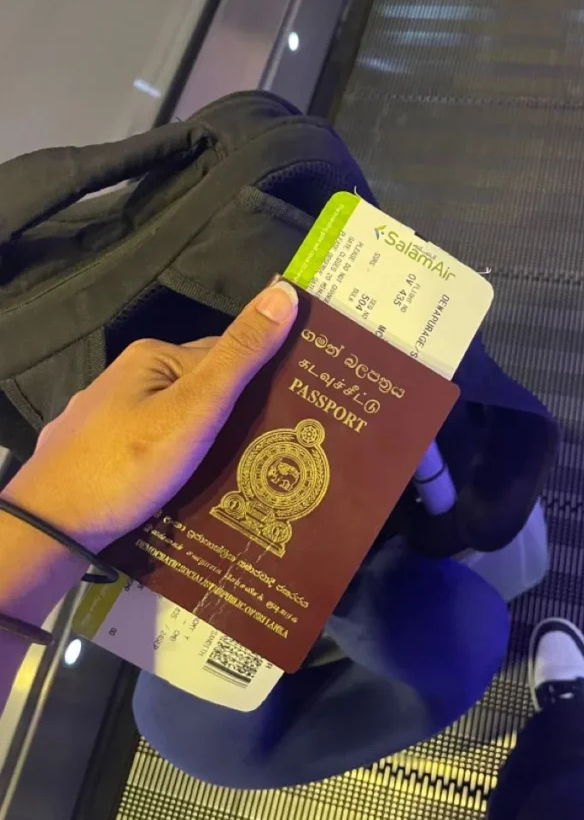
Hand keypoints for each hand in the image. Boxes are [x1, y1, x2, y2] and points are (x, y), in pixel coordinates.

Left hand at [5, 280, 297, 552]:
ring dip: (206, 441)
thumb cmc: (128, 463)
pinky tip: (193, 485)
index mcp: (154, 357)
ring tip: (244, 471)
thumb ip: (241, 355)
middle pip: (201, 388)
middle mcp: (128, 378)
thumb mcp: (196, 408)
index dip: (262, 381)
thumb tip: (286, 291)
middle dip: (235, 413)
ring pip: (177, 420)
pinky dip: (177, 460)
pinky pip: (154, 446)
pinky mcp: (100, 453)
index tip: (296, 411)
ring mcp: (109, 417)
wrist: (51, 528)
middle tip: (277, 447)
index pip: (226, 356)